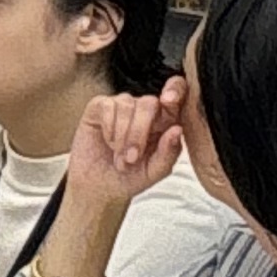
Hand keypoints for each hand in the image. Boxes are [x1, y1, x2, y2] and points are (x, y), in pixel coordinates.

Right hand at [63, 85, 184, 208]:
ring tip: (119, 158)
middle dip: (139, 132)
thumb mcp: (155, 172)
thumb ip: (169, 153)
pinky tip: (108, 142)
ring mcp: (122, 106)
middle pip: (149, 103)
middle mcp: (144, 110)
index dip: (175, 90)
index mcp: (165, 121)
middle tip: (132, 158)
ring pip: (127, 105)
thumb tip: (177, 129)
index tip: (169, 100)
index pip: (176, 93)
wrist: (99, 187)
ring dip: (122, 136)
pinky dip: (108, 127)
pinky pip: (107, 106)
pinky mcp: (99, 107)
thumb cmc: (130, 178)